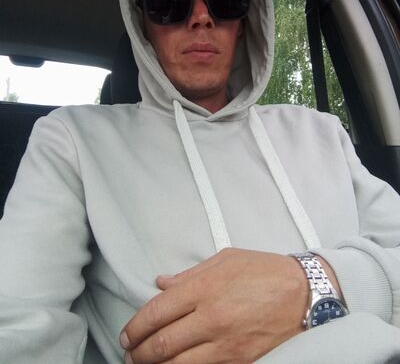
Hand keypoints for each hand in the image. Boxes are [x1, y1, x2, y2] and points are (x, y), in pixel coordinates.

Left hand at [120, 248, 309, 363]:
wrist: (305, 294)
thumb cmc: (265, 271)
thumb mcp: (226, 259)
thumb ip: (190, 274)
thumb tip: (161, 283)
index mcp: (205, 287)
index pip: (157, 311)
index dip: (135, 326)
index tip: (127, 335)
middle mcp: (211, 317)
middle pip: (161, 344)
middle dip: (138, 353)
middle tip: (130, 354)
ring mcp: (226, 344)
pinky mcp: (240, 361)